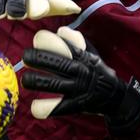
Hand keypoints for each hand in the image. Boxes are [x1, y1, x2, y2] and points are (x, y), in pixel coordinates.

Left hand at [21, 27, 139, 128]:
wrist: (114, 96)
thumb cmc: (97, 71)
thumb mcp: (91, 53)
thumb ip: (76, 40)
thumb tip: (60, 31)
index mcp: (82, 57)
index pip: (64, 45)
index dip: (48, 41)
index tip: (37, 39)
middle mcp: (79, 71)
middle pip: (56, 63)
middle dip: (36, 59)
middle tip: (25, 57)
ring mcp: (77, 89)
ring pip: (52, 85)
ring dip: (35, 81)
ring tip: (25, 80)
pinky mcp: (76, 105)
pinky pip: (57, 108)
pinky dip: (43, 108)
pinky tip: (34, 106)